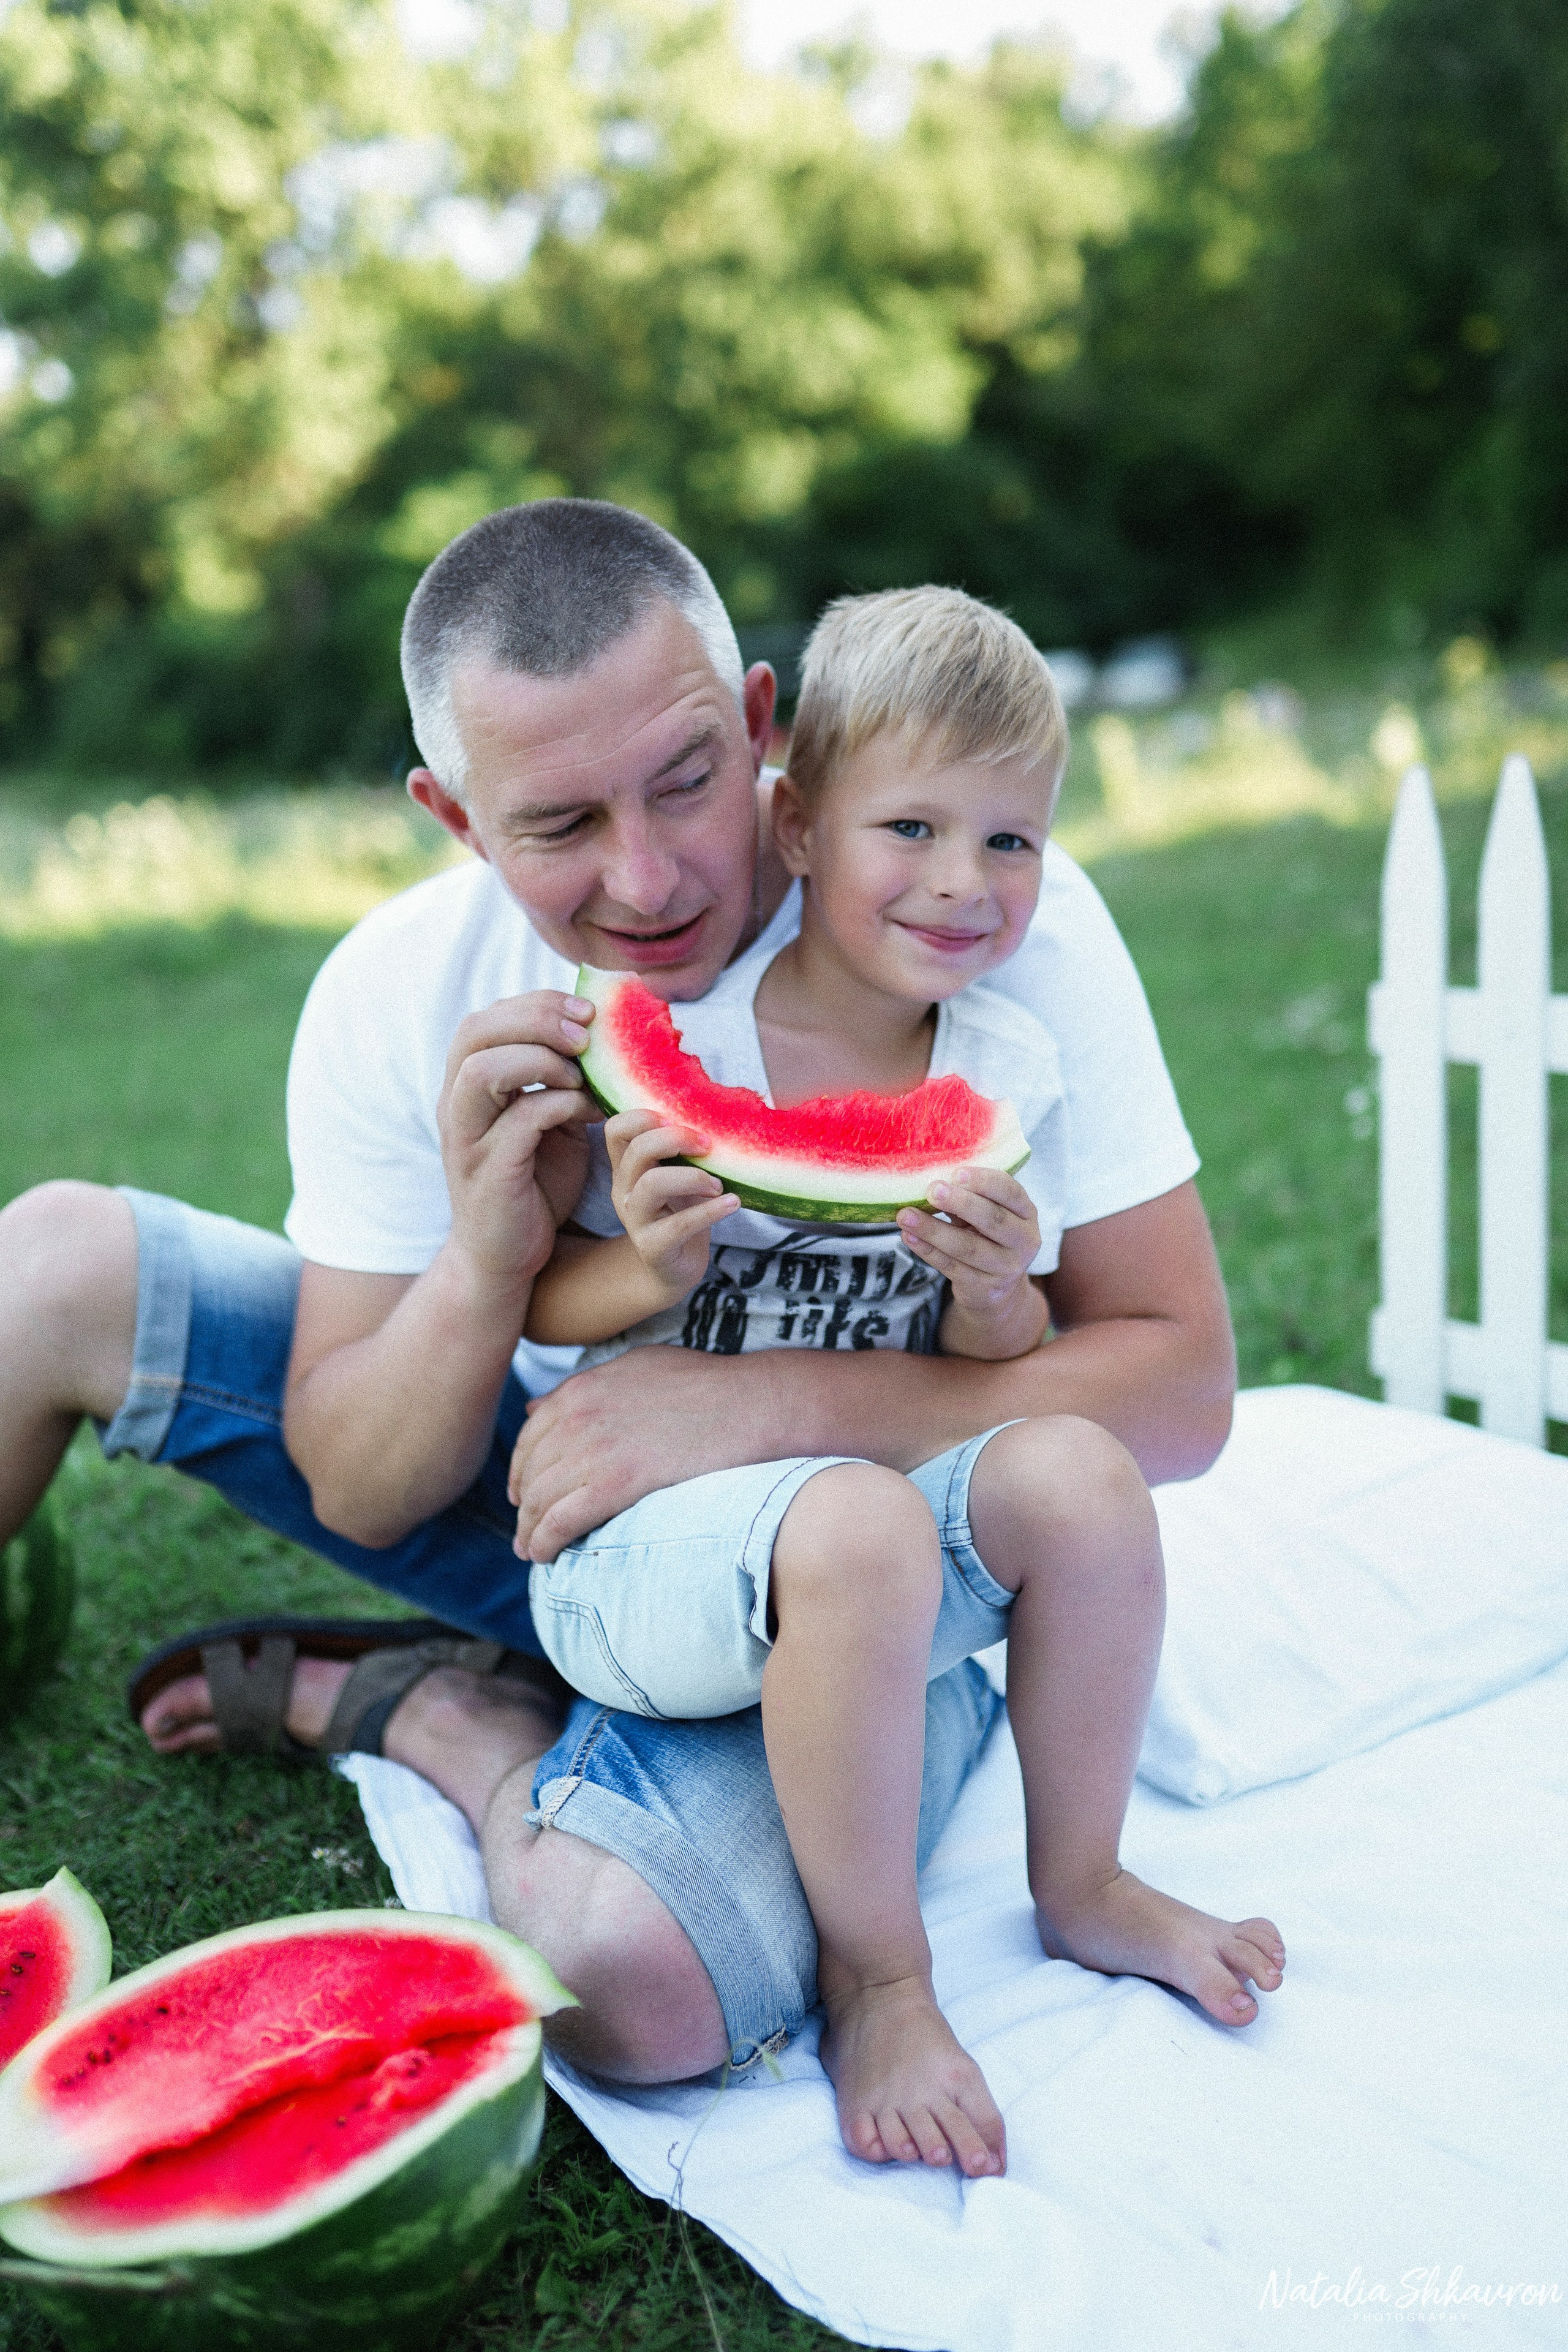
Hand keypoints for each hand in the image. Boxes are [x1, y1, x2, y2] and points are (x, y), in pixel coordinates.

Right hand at [437, 990, 598, 1295]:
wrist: (507, 1256)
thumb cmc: (533, 1183)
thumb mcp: (548, 1121)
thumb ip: (560, 1081)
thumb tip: (602, 1037)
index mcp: (466, 1086)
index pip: (485, 1019)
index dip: (535, 1004)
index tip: (585, 1011)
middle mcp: (454, 1105)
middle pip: (476, 1031)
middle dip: (536, 1019)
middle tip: (586, 1033)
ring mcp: (466, 1137)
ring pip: (483, 1070)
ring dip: (540, 1059)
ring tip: (581, 1074)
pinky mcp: (488, 1170)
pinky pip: (519, 1120)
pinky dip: (559, 1104)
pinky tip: (588, 1111)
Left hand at [509, 1347, 775, 1560]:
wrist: (750, 1403)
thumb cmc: (706, 1383)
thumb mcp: (637, 1366)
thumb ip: (585, 1386)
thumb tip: (536, 1407)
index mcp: (581, 1388)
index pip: (530, 1436)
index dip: (522, 1469)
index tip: (523, 1492)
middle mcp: (577, 1416)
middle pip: (531, 1472)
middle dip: (522, 1505)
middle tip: (524, 1530)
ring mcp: (594, 1449)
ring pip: (540, 1500)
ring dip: (530, 1530)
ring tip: (531, 1551)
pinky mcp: (615, 1483)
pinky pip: (561, 1521)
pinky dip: (545, 1542)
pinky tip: (545, 1556)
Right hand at [605, 1109, 737, 1302]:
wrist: (673, 1270)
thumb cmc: (679, 1214)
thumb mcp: (677, 1179)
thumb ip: (682, 1153)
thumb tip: (717, 1120)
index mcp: (626, 1169)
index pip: (615, 1130)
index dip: (643, 1117)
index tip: (677, 1120)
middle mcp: (624, 1191)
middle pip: (637, 1150)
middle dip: (677, 1139)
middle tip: (708, 1145)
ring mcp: (635, 1220)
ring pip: (652, 1184)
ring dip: (693, 1177)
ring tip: (718, 1185)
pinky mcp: (653, 1248)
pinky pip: (679, 1224)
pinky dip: (711, 1211)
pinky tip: (732, 1203)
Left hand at [896, 1170, 1040, 1317]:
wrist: (997, 1288)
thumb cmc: (987, 1236)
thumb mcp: (987, 1213)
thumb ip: (969, 1197)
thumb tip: (932, 1178)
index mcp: (1026, 1213)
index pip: (1010, 1192)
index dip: (984, 1181)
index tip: (956, 1173)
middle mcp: (1024, 1241)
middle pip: (992, 1219)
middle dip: (960, 1203)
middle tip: (931, 1190)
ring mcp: (1006, 1268)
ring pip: (967, 1247)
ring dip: (933, 1230)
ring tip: (906, 1215)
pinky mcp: (985, 1289)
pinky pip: (951, 1267)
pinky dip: (927, 1251)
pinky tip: (909, 1237)